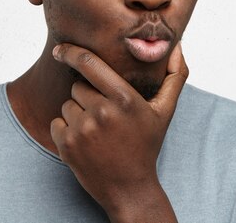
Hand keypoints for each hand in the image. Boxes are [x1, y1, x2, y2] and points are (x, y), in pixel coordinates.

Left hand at [50, 42, 187, 222]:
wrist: (129, 189)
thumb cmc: (146, 145)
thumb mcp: (165, 111)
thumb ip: (175, 76)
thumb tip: (178, 46)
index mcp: (124, 99)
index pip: (88, 63)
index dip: (71, 51)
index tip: (60, 49)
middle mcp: (102, 112)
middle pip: (78, 86)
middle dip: (87, 95)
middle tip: (106, 115)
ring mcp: (82, 130)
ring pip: (67, 104)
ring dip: (78, 113)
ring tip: (98, 130)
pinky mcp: (67, 145)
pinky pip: (56, 122)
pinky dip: (66, 129)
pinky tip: (85, 141)